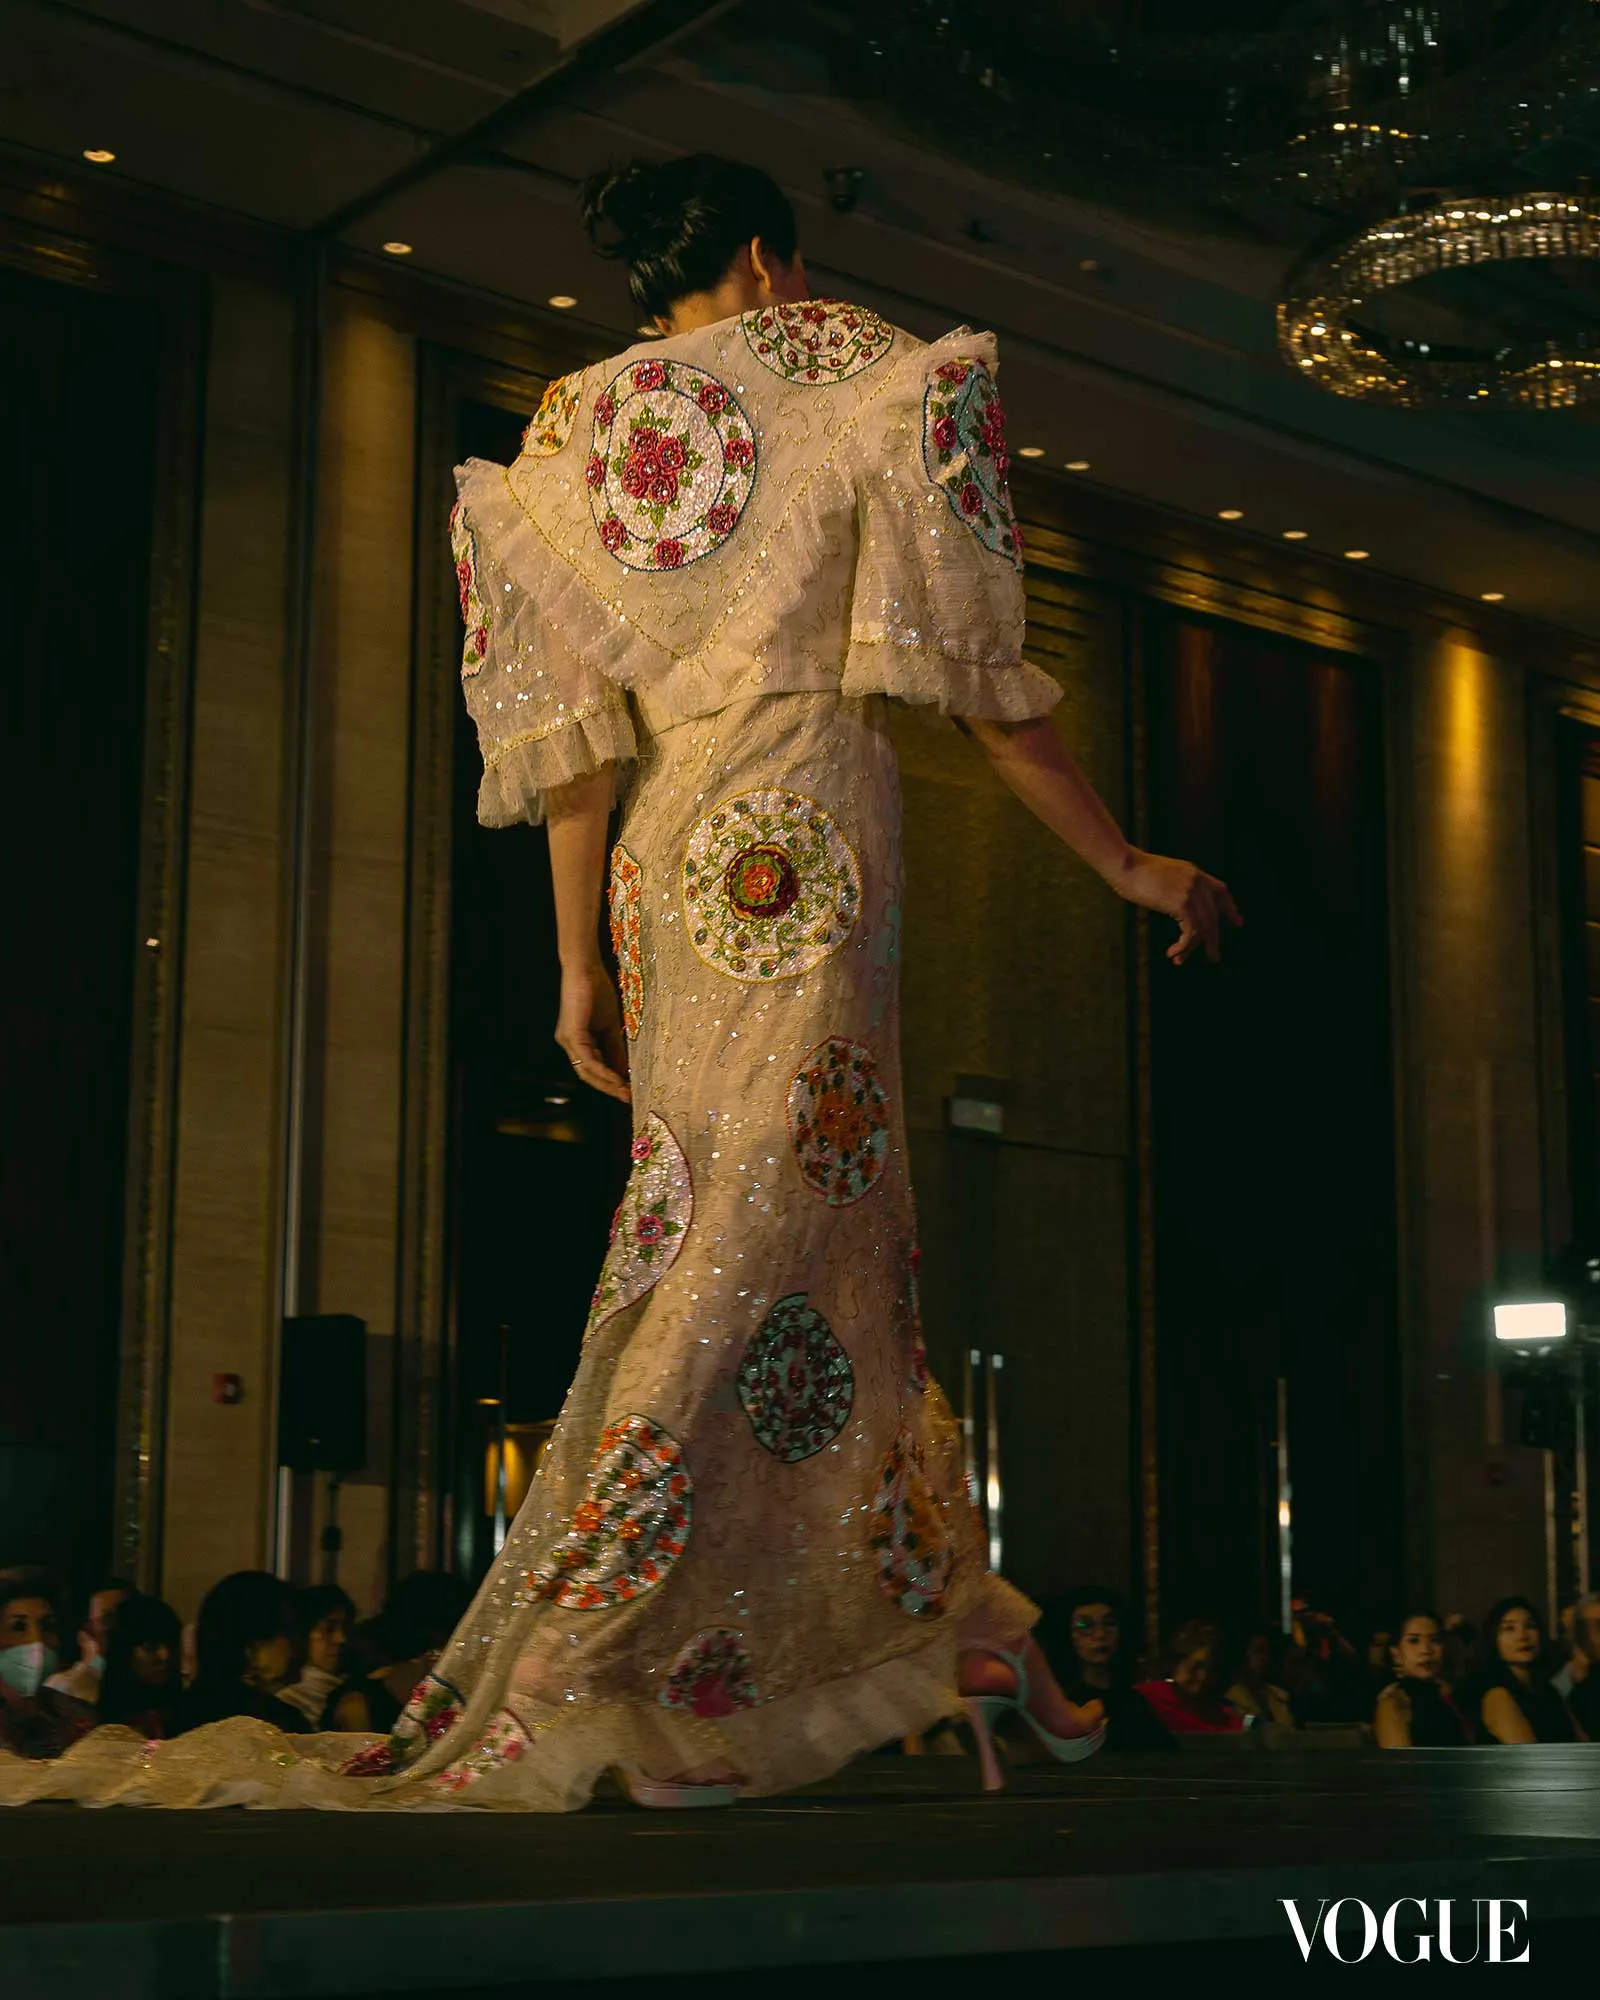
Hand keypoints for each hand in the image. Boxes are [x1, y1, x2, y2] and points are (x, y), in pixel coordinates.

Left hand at [554, 961, 630, 1102]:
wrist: (587, 969)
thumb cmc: (598, 992)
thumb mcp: (611, 1026)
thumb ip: (616, 1048)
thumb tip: (626, 1071)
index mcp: (578, 1041)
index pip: (594, 1069)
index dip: (611, 1082)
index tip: (629, 1092)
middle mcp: (570, 1044)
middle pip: (589, 1075)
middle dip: (609, 1088)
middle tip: (629, 1099)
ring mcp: (568, 1041)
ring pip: (587, 1071)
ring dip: (607, 1084)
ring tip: (625, 1093)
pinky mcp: (571, 1035)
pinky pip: (588, 1060)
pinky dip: (602, 1071)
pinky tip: (616, 1079)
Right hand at [1115, 849, 1242, 964]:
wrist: (1125, 865)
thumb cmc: (1134, 871)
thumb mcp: (1162, 876)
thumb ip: (1175, 887)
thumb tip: (1178, 905)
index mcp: (1194, 873)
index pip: (1221, 891)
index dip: (1230, 909)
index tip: (1238, 923)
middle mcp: (1197, 881)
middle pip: (1213, 916)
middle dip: (1213, 939)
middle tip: (1213, 956)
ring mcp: (1191, 892)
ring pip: (1203, 927)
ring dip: (1192, 947)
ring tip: (1180, 960)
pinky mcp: (1182, 903)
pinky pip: (1191, 931)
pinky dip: (1184, 946)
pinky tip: (1173, 952)